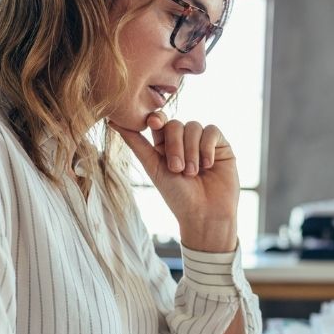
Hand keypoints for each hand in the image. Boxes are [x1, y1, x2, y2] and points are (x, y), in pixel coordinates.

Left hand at [111, 112, 238, 251]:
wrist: (205, 215)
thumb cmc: (178, 197)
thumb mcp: (153, 168)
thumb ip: (136, 144)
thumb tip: (112, 122)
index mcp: (165, 146)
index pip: (159, 122)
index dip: (156, 118)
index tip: (153, 123)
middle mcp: (184, 142)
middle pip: (175, 124)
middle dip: (175, 146)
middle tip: (177, 169)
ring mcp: (203, 142)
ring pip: (193, 127)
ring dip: (191, 151)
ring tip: (193, 173)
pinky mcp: (221, 146)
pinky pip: (212, 131)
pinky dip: (207, 147)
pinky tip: (208, 165)